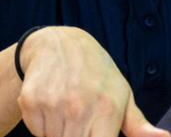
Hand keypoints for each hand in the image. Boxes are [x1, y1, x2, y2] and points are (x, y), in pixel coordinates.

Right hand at [17, 26, 170, 136]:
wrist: (59, 43)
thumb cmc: (97, 74)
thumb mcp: (122, 95)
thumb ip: (139, 126)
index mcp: (108, 109)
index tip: (95, 130)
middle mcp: (80, 107)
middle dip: (78, 136)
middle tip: (82, 121)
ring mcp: (54, 104)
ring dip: (58, 133)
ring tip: (66, 111)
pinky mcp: (31, 101)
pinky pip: (36, 130)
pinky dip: (41, 125)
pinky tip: (51, 104)